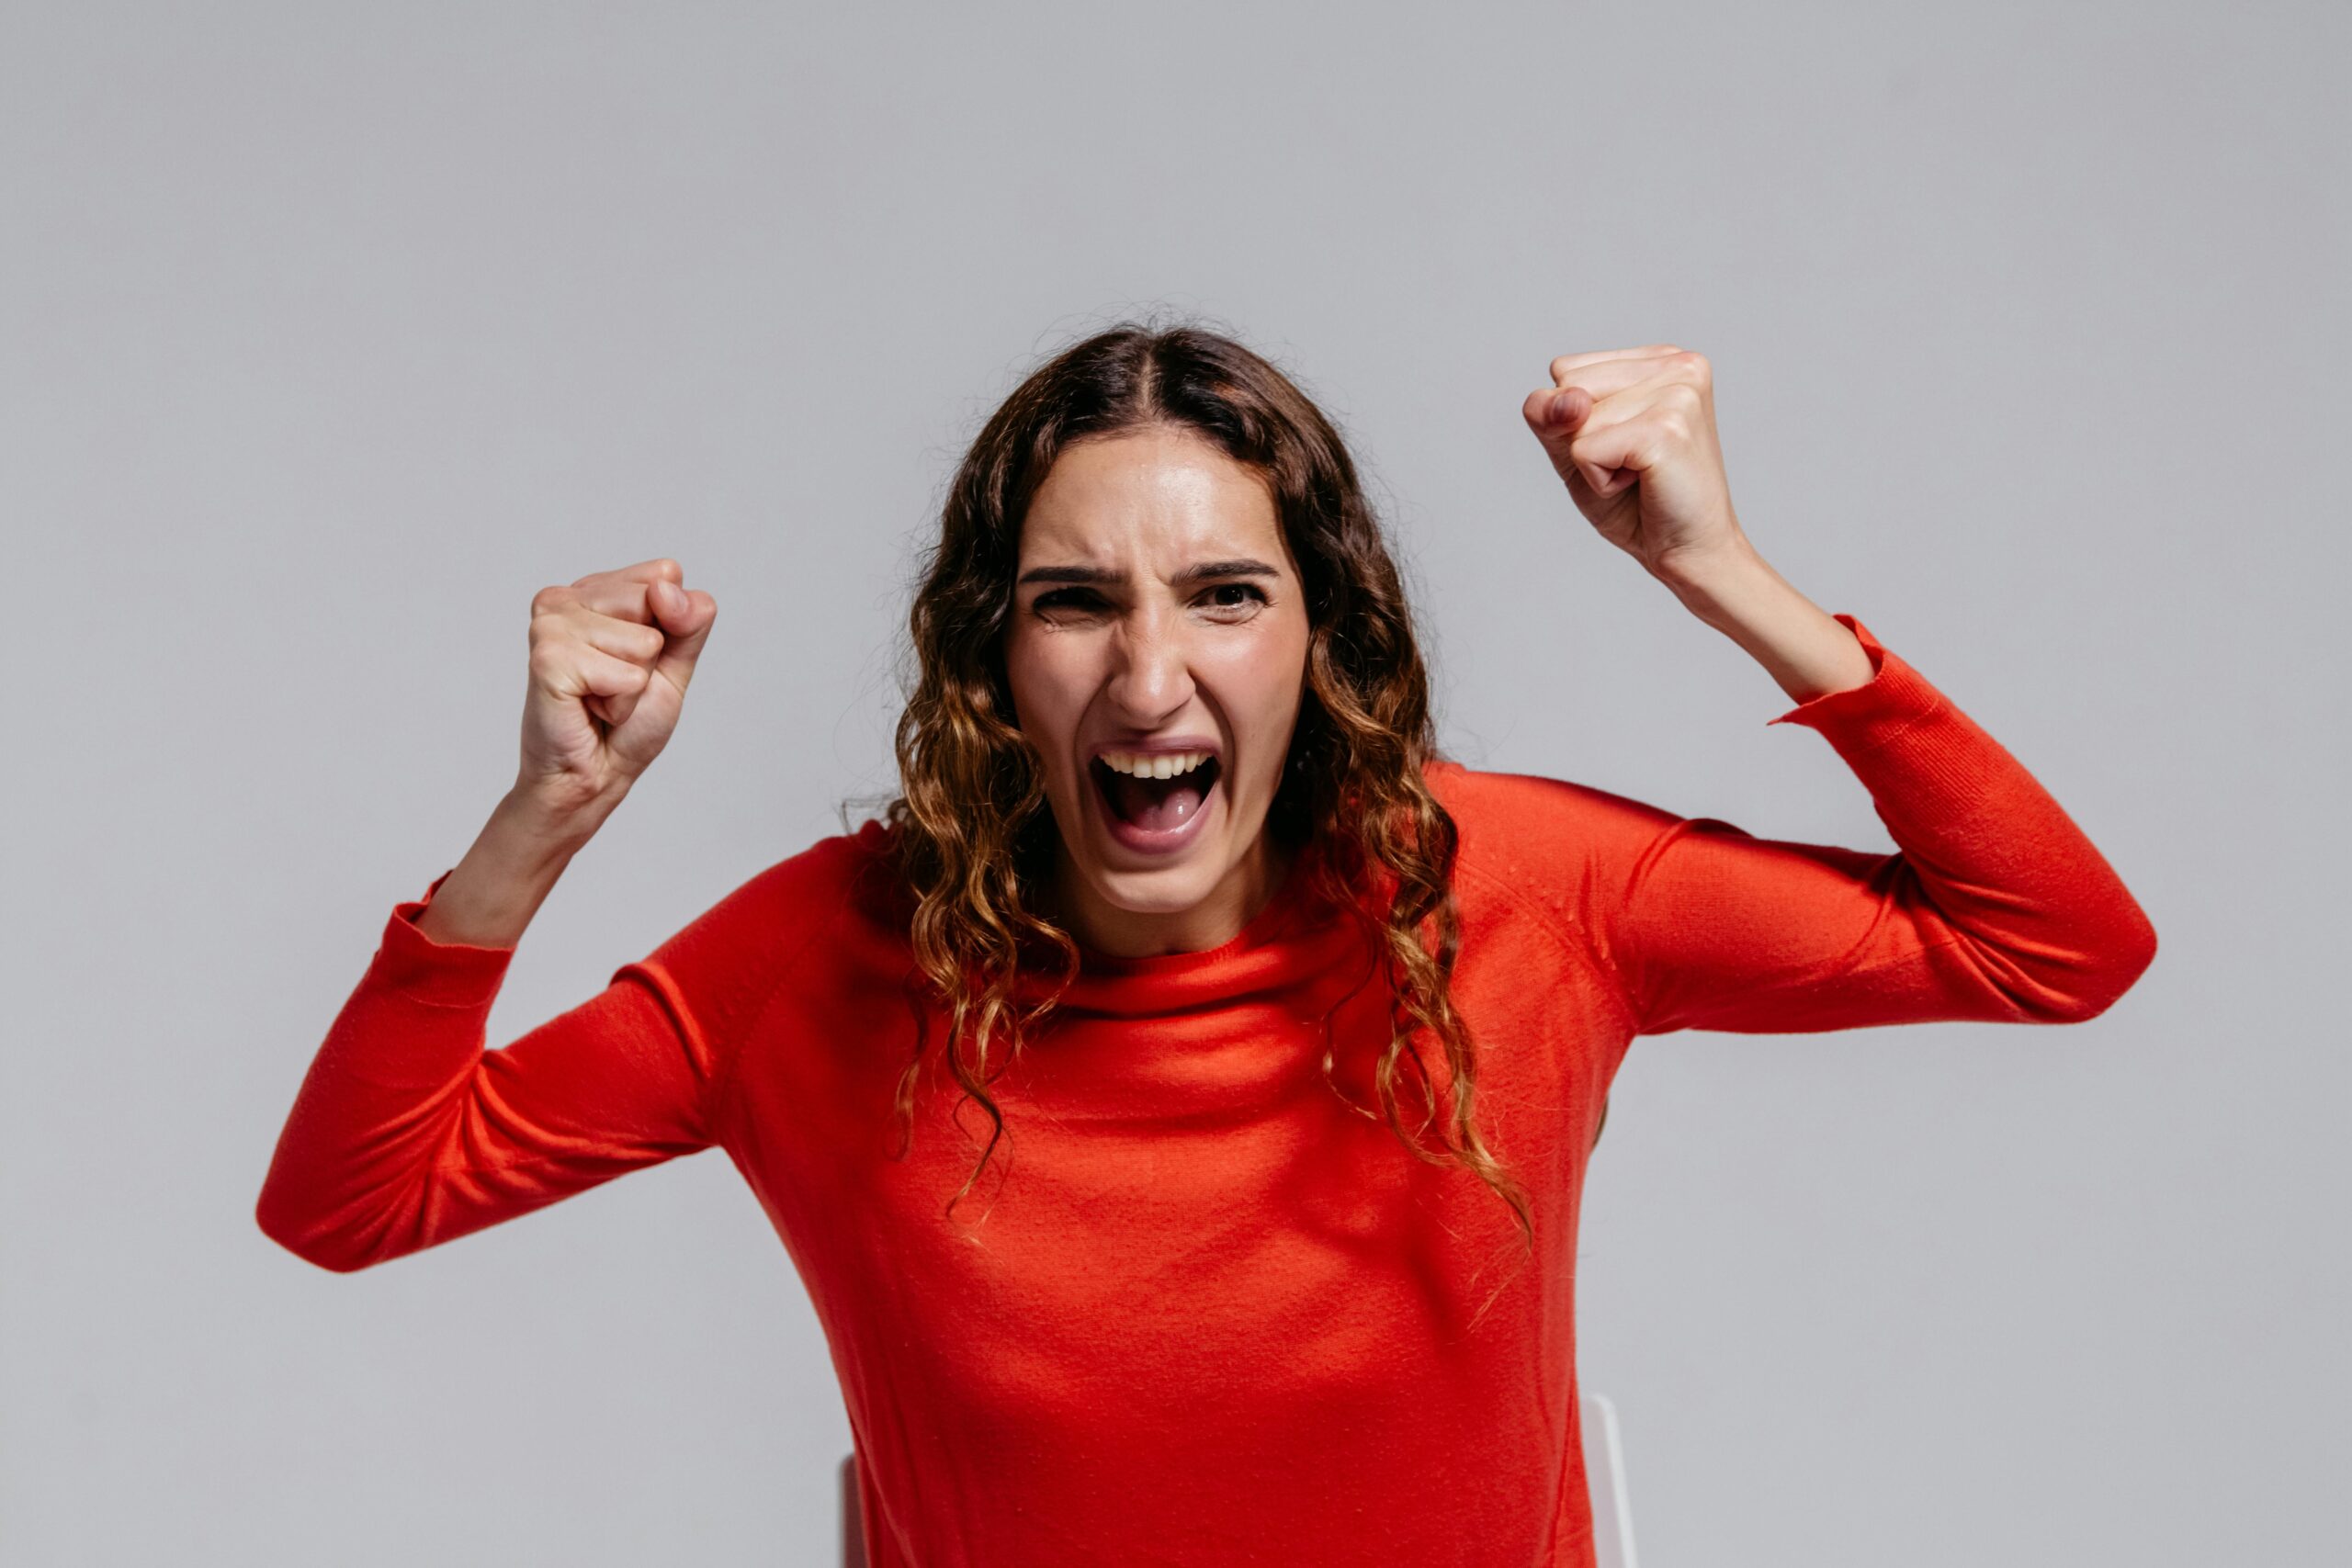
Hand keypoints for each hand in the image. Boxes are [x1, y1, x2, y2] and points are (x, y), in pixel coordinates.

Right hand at [516, 557, 717, 815]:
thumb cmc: (628, 722)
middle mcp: (567, 597)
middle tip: (615, 684)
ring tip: (599, 698)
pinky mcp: (548, 657)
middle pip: (655, 602)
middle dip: (649, 658)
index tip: (638, 659)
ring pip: (643, 642)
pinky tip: (588, 709)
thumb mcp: (674, 664)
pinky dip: (619, 704)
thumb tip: (666, 588)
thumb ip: (689, 621)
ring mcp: (552, 624)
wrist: (593, 775)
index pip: (666, 575)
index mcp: (596, 589)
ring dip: (632, 686)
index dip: (670, 626)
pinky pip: (624, 675)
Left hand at [1520, 345, 1751, 581]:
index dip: (1574, 420)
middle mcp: (1677, 364)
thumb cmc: (1636, 502)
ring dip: (1592, 462)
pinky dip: (1599, 481)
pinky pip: (1584, 451)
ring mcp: (1677, 393)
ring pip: (1576, 420)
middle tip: (1632, 463)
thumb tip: (1569, 399)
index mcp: (1661, 358)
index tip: (1622, 444)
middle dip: (1582, 437)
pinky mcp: (1666, 429)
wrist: (1688, 552)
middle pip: (1568, 386)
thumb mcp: (1575, 449)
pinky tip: (1642, 484)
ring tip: (1641, 474)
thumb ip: (1550, 414)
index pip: (1567, 370)